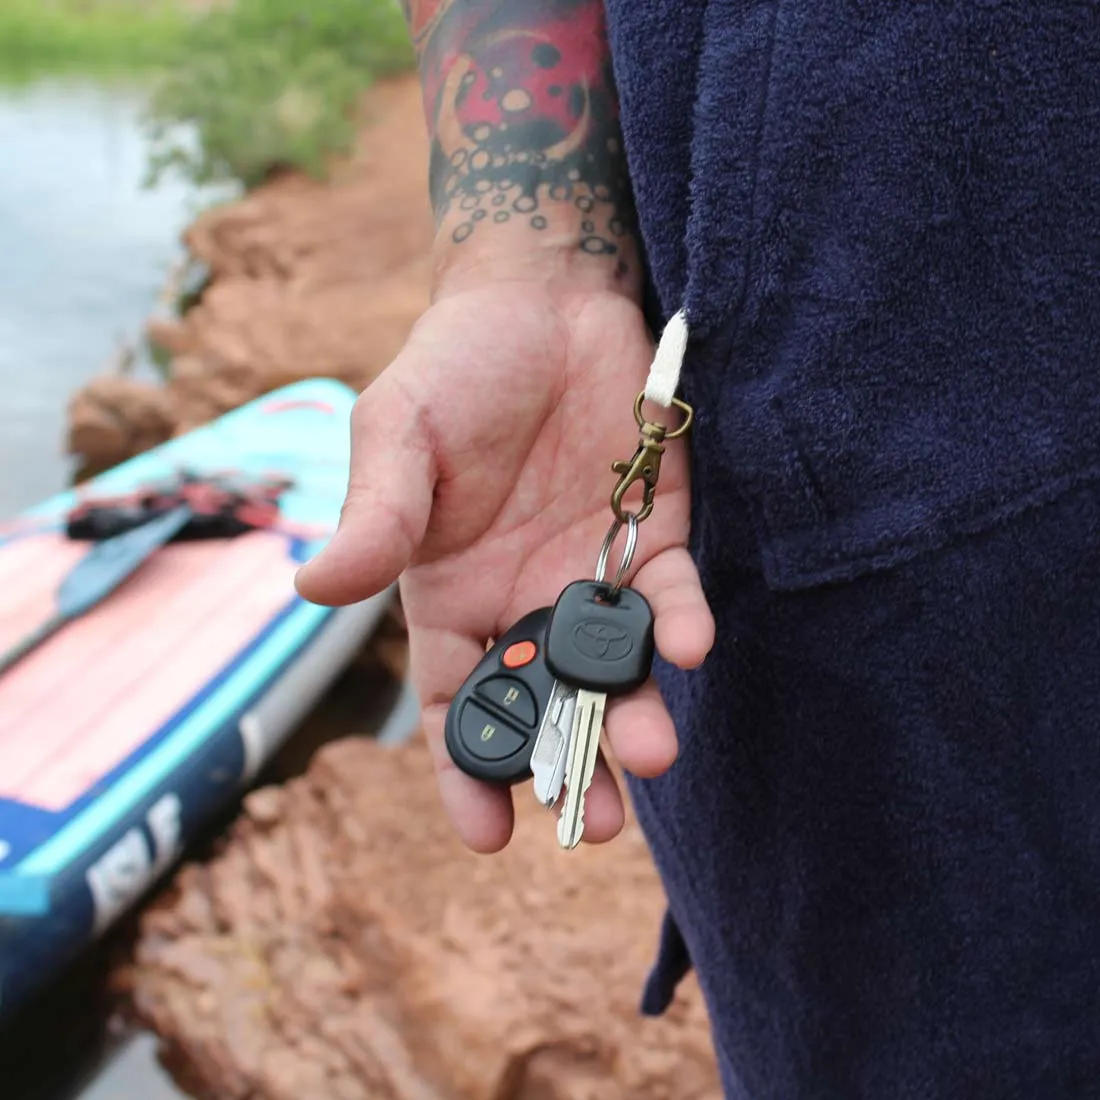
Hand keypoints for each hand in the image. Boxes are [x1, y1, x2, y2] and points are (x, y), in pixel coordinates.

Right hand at [294, 279, 714, 852]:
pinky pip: (668, 593)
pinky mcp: (653, 532)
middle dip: (571, 764)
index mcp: (451, 593)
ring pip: (616, 665)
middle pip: (548, 702)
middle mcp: (525, 597)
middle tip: (598, 822)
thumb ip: (373, 517)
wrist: (540, 300)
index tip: (486, 834)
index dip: (468, 768)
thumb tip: (316, 590)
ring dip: (635, 712)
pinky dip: (678, 623)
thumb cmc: (452, 369)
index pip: (457, 699)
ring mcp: (593, 571)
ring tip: (651, 755)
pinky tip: (686, 647)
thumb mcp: (396, 437)